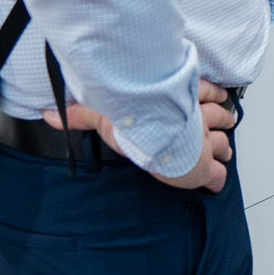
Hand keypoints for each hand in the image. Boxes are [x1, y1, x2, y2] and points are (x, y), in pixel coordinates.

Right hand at [42, 81, 236, 191]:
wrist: (153, 133)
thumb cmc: (133, 119)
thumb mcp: (104, 111)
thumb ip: (80, 113)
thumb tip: (47, 115)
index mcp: (180, 100)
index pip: (203, 91)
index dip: (211, 95)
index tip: (217, 95)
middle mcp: (196, 118)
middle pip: (220, 115)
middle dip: (222, 119)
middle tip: (226, 121)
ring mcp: (203, 143)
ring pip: (222, 142)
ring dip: (223, 145)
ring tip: (224, 148)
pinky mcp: (205, 169)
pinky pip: (217, 177)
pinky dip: (217, 180)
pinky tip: (216, 182)